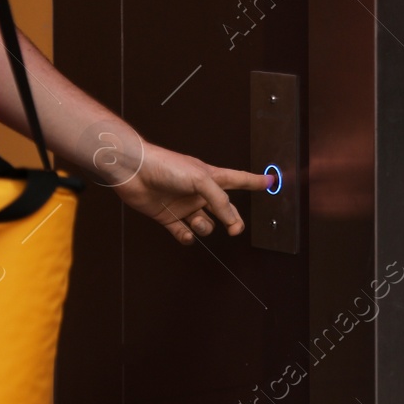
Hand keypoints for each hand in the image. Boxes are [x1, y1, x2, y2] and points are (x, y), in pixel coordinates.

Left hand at [102, 143, 269, 243]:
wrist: (134, 172)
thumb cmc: (166, 166)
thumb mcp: (201, 179)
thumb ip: (219, 199)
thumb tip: (231, 219)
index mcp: (210, 177)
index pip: (239, 179)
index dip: (255, 182)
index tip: (270, 182)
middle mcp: (199, 192)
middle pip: (224, 209)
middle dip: (233, 220)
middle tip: (235, 229)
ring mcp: (184, 205)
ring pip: (204, 224)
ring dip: (204, 227)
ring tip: (196, 222)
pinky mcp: (167, 216)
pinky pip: (182, 233)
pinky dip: (185, 236)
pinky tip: (185, 233)